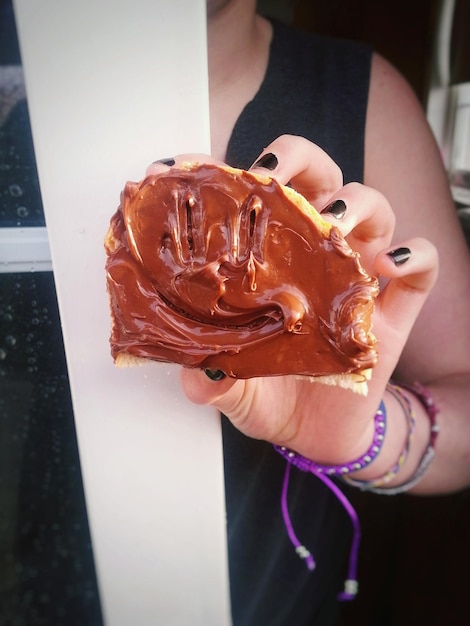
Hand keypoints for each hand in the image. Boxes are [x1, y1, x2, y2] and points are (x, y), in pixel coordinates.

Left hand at [150, 135, 437, 465]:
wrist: (312, 435)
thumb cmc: (266, 396)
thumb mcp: (227, 388)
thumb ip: (208, 378)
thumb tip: (196, 372)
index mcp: (266, 260)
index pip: (250, 198)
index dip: (224, 173)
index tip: (191, 169)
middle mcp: (312, 255)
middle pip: (317, 178)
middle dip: (299, 161)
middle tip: (273, 175)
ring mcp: (355, 276)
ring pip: (372, 209)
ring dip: (355, 204)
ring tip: (334, 224)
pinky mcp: (393, 310)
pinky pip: (420, 268)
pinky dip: (412, 256)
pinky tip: (388, 266)